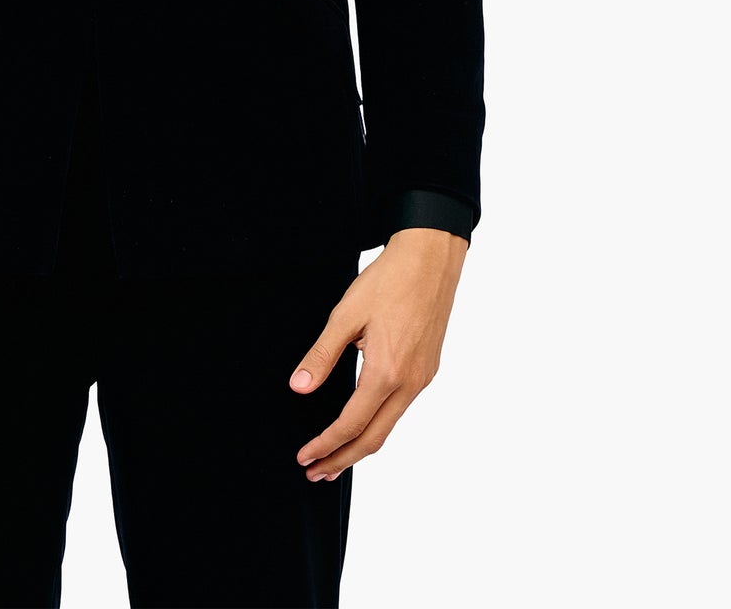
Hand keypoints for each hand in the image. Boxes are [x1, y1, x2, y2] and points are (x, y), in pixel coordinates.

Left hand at [288, 226, 467, 480]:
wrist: (431, 259)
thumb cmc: (390, 280)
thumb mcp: (346, 314)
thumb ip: (322, 355)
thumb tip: (300, 386)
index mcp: (387, 372)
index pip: (352, 424)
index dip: (326, 444)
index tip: (306, 456)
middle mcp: (410, 382)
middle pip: (374, 438)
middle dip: (343, 459)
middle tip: (316, 472)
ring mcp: (422, 378)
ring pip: (389, 425)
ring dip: (360, 445)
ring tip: (335, 455)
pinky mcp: (427, 369)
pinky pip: (400, 408)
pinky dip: (378, 424)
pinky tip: (363, 421)